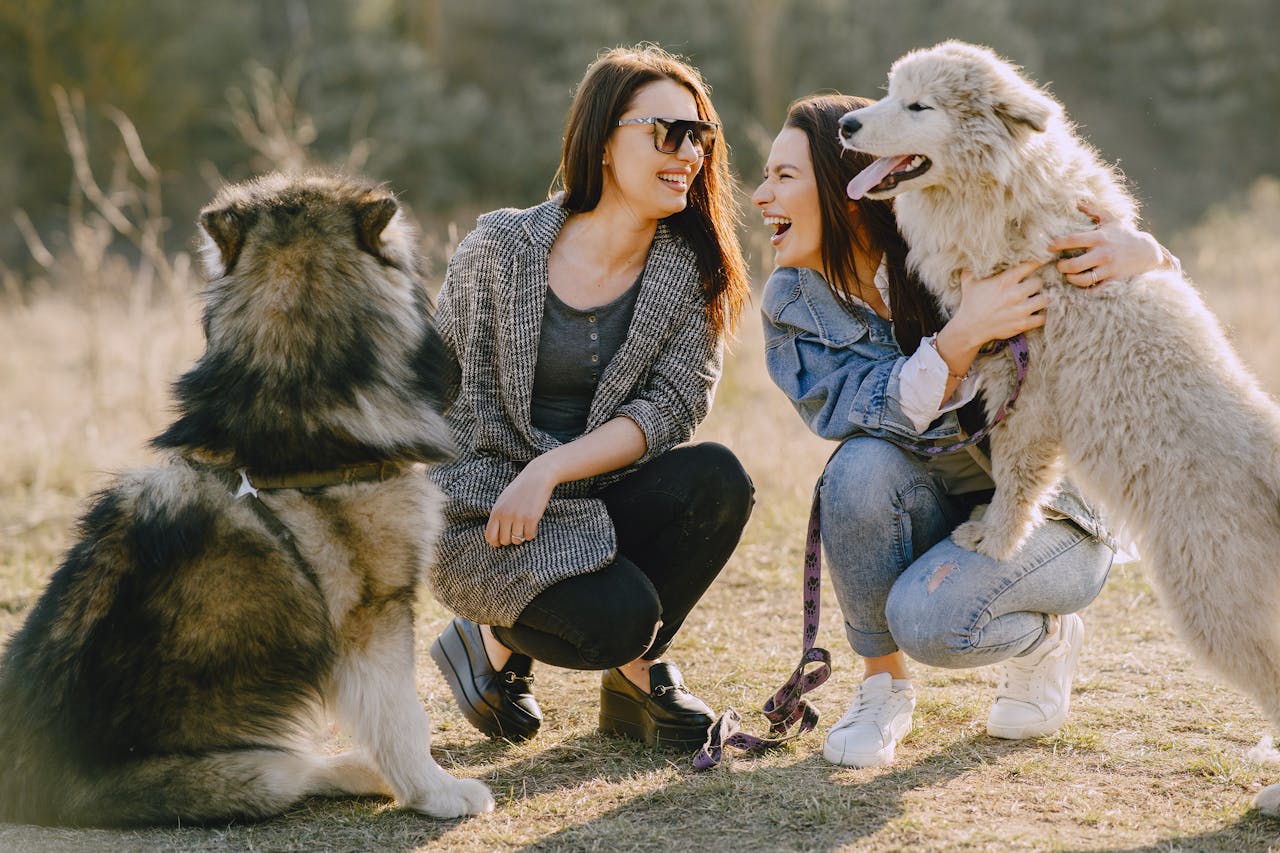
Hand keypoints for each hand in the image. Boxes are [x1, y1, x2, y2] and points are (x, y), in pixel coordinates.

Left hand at [485, 460, 556, 546]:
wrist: (537, 478)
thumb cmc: (520, 489)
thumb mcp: (504, 501)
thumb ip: (498, 516)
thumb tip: (495, 536)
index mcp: (496, 511)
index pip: (490, 537)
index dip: (496, 543)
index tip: (502, 541)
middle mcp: (505, 516)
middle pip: (505, 541)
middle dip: (511, 539)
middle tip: (517, 530)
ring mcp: (518, 518)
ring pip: (517, 540)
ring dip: (522, 536)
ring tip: (525, 526)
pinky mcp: (531, 519)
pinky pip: (530, 536)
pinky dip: (532, 533)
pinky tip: (533, 525)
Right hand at [933, 260, 1046, 381]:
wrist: (969, 328)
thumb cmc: (969, 303)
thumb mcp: (968, 281)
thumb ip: (973, 267)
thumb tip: (974, 256)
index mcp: (1004, 281)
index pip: (1029, 265)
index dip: (1037, 262)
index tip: (1042, 260)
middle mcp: (1015, 294)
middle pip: (1039, 282)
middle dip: (1036, 283)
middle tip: (1032, 285)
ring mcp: (1020, 310)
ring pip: (1044, 300)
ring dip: (1041, 298)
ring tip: (1037, 298)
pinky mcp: (1022, 324)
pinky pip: (1042, 318)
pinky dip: (1040, 316)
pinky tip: (1036, 313)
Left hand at [1048, 203, 1168, 286]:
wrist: (1147, 251)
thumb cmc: (1125, 234)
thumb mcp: (1110, 220)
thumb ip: (1093, 211)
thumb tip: (1077, 202)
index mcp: (1099, 238)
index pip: (1072, 240)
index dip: (1057, 244)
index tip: (1048, 247)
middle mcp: (1103, 254)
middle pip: (1074, 265)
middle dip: (1062, 267)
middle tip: (1059, 265)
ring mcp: (1108, 268)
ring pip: (1082, 280)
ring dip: (1071, 279)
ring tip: (1068, 275)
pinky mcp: (1114, 280)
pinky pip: (1095, 289)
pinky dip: (1085, 290)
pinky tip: (1081, 285)